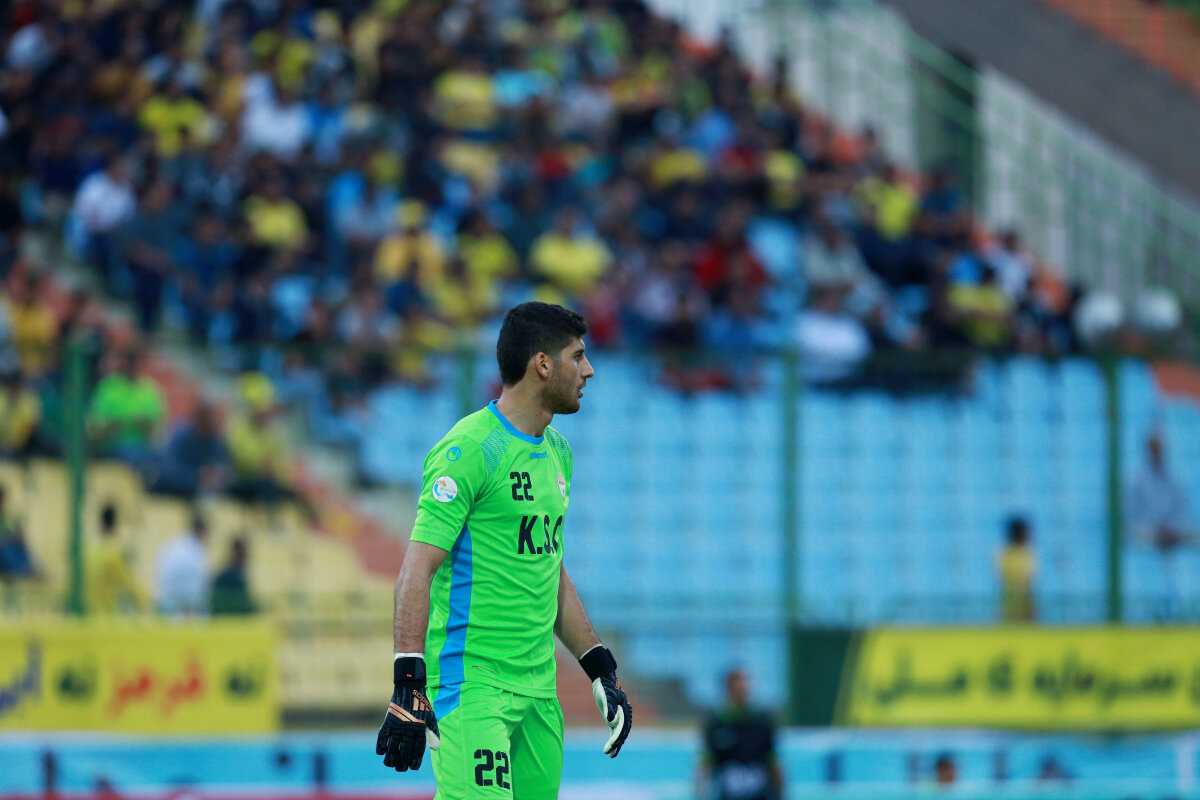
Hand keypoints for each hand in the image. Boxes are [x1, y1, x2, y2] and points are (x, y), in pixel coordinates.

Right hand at [377, 656, 439, 771]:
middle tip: (401, 768)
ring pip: (392, 747)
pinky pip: (382, 736)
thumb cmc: (422, 704)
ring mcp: (397, 725)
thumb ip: (433, 732)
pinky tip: (381, 752)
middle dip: (402, 762)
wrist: (410, 688)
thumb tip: (435, 748)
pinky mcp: (388, 721)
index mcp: (420, 729)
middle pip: (404, 751)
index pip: (418, 749)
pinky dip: (380, 745)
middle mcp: (408, 729)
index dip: (415, 760)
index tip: (413, 767)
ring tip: (390, 764)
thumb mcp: (431, 717)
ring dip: (390, 758)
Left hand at [579, 646, 631, 756]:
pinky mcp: (614, 716)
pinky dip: (614, 738)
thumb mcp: (606, 696)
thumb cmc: (605, 687)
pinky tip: (611, 746)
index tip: (611, 746)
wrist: (604, 678)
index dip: (617, 737)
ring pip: (620, 732)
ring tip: (611, 755)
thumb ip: (608, 709)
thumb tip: (611, 722)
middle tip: (609, 753)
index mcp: (624, 709)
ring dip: (617, 743)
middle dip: (617, 743)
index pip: (622, 727)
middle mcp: (624, 714)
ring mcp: (620, 715)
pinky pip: (616, 730)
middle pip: (623, 732)